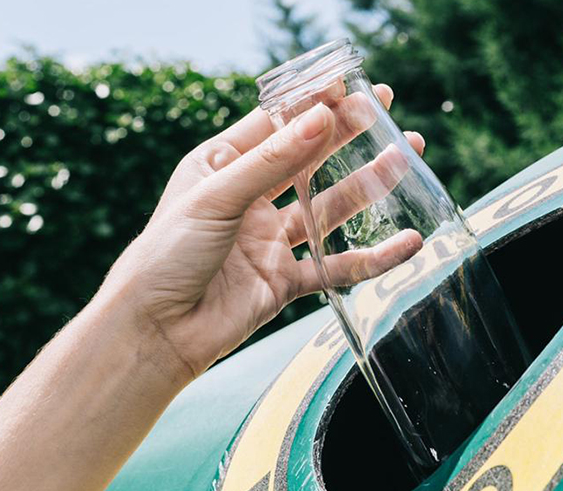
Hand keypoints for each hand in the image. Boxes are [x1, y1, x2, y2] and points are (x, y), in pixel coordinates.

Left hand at [102, 84, 424, 378]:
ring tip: (404, 158)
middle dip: (348, 136)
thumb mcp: (216, 197)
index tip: (352, 86)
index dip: (314, 104)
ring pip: (329, 209)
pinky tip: (407, 243)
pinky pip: (336, 266)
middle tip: (386, 113)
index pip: (276, 124)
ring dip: (367, 186)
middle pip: (308, 160)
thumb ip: (272, 162)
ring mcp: (269, 241)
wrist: (156, 332)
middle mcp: (248, 199)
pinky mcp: (285, 281)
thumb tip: (322, 118)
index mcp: (222, 166)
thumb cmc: (167, 255)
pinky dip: (373, 258)